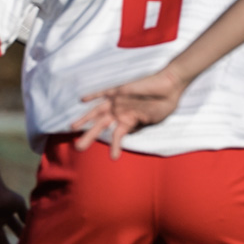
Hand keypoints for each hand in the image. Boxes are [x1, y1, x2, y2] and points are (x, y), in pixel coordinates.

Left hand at [71, 69, 185, 157]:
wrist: (170, 86)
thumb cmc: (163, 104)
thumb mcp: (150, 121)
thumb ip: (137, 126)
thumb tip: (124, 134)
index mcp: (127, 120)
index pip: (116, 134)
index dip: (114, 145)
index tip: (114, 157)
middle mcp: (119, 111)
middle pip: (100, 125)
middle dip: (89, 136)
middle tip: (78, 148)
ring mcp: (118, 100)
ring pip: (97, 112)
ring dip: (85, 120)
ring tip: (72, 128)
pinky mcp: (120, 90)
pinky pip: (104, 92)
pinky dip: (94, 95)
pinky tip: (83, 100)